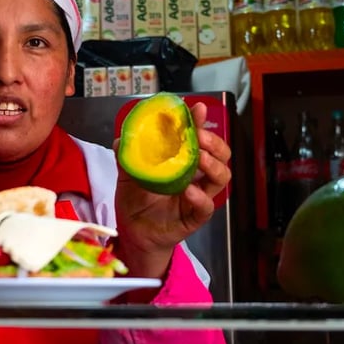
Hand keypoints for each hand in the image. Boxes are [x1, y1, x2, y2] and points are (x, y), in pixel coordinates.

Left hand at [113, 101, 231, 279]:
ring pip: (221, 178)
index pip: (199, 140)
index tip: (197, 110)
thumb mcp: (128, 174)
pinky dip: (200, 197)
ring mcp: (197, 197)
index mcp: (183, 163)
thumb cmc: (135, 202)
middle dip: (214, 143)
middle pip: (221, 156)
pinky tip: (188, 190)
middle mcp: (195, 178)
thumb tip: (122, 138)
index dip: (201, 124)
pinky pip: (206, 207)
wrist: (132, 233)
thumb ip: (127, 156)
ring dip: (212, 165)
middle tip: (199, 137)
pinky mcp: (193, 218)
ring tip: (198, 158)